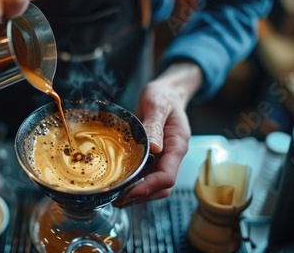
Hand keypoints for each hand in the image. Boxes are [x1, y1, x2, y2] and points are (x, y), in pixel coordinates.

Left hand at [113, 62, 202, 207]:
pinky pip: (146, 175)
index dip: (149, 187)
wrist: (166, 93)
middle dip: (141, 196)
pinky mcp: (154, 157)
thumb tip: (154, 147)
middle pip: (161, 187)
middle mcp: (172, 155)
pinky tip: (119, 185)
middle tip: (118, 200)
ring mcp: (163, 157)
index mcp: (177, 145)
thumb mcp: (158, 104)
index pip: (167, 176)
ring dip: (136, 194)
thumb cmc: (164, 96)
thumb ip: (155, 124)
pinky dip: (134, 183)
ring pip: (153, 184)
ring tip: (116, 197)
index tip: (130, 192)